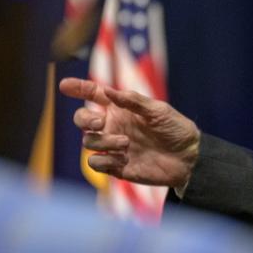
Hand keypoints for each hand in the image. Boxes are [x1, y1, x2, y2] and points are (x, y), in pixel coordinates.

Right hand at [57, 78, 200, 189]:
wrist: (188, 158)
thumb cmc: (175, 129)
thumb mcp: (158, 110)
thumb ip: (132, 101)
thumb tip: (107, 91)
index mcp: (121, 109)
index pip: (93, 96)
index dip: (78, 89)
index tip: (64, 85)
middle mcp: (113, 127)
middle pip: (82, 120)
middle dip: (85, 119)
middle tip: (101, 122)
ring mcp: (113, 147)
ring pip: (88, 142)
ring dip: (102, 141)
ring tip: (126, 143)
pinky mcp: (116, 167)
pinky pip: (96, 163)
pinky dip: (103, 160)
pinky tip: (122, 158)